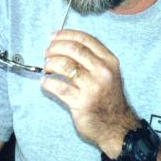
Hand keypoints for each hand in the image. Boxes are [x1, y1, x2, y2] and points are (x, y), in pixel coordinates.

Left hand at [41, 30, 136, 154]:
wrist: (116, 125)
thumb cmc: (107, 97)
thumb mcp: (108, 72)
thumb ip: (92, 57)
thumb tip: (63, 43)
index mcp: (109, 60)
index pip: (85, 39)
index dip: (66, 34)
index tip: (53, 36)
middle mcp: (103, 71)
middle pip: (73, 49)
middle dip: (55, 47)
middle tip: (46, 52)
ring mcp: (93, 87)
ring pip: (64, 65)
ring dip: (50, 64)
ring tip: (46, 67)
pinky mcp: (82, 102)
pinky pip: (59, 87)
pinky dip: (48, 83)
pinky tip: (45, 82)